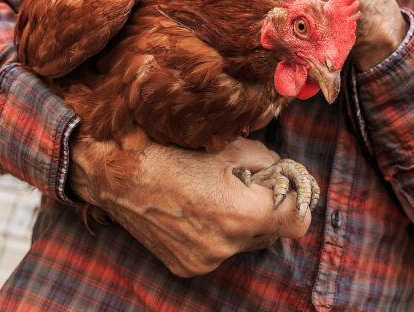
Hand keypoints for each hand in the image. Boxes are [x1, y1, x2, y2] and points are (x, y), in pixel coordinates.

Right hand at [69, 134, 309, 276]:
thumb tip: (282, 171)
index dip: (296, 200)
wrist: (116, 172)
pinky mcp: (187, 268)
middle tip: (248, 183)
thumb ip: (265, 161)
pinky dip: (217, 234)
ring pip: (246, 243)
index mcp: (239, 213)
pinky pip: (219, 251)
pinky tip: (196, 210)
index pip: (298, 221)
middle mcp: (225, 245)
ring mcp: (204, 261)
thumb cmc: (171, 150)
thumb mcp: (227, 146)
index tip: (284, 185)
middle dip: (268, 209)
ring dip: (242, 222)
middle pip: (272, 233)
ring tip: (216, 195)